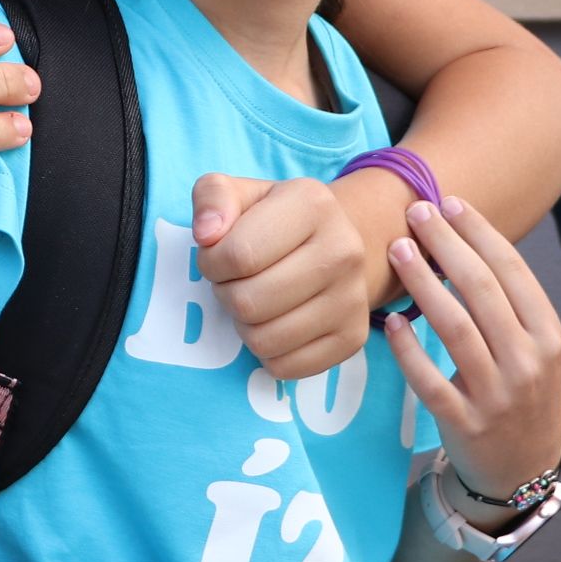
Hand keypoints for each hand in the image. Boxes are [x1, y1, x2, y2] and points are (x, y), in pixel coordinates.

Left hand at [193, 174, 370, 379]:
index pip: (239, 255)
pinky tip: (274, 323)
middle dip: (226, 294)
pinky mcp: (353, 337)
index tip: (218, 257)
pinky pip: (285, 367)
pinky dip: (267, 353)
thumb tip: (206, 234)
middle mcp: (344, 250)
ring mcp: (353, 298)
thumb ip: (212, 198)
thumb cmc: (274, 219)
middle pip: (249, 302)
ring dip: (244, 325)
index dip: (212, 262)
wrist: (334, 243)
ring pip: (264, 340)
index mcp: (313, 204)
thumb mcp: (240, 193)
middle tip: (235, 281)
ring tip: (254, 300)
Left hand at [381, 197, 560, 497]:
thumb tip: (463, 238)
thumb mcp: (537, 349)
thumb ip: (510, 304)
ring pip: (455, 328)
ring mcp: (497, 395)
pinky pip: (430, 380)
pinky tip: (392, 321)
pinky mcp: (465, 424)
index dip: (479, 232)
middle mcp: (528, 362)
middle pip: (482, 290)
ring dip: (423, 283)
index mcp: (549, 336)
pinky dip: (409, 349)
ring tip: (398, 250)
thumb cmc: (523, 395)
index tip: (449, 202)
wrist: (523, 472)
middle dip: (446, 244)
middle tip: (416, 213)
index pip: (512, 271)